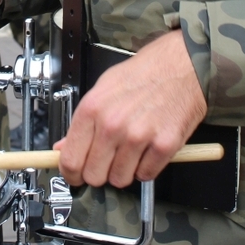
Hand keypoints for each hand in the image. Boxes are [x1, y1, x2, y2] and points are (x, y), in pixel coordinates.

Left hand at [56, 30, 206, 187]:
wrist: (180, 65)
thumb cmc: (142, 75)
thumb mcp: (103, 89)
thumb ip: (83, 122)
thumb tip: (63, 147)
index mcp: (92, 110)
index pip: (70, 160)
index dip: (71, 174)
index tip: (76, 175)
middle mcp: (113, 125)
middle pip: (94, 176)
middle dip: (99, 173)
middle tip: (108, 160)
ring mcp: (139, 136)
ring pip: (120, 180)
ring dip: (125, 170)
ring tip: (132, 149)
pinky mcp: (164, 145)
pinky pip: (146, 175)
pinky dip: (147, 167)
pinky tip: (148, 148)